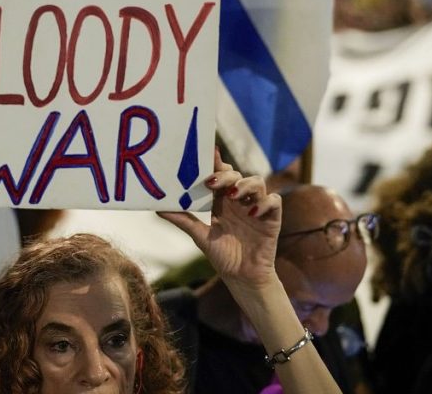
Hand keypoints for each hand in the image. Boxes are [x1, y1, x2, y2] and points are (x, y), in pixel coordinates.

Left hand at [159, 149, 280, 290]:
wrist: (242, 278)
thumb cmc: (223, 256)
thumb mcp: (200, 236)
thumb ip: (183, 220)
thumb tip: (157, 209)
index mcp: (222, 201)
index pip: (220, 175)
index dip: (215, 163)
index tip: (207, 153)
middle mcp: (239, 200)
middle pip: (237, 175)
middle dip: (225, 175)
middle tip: (212, 183)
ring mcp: (257, 207)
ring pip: (257, 182)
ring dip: (245, 184)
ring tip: (233, 195)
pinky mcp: (272, 218)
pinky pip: (274, 201)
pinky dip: (265, 202)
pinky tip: (253, 212)